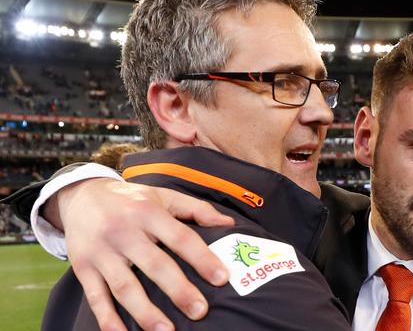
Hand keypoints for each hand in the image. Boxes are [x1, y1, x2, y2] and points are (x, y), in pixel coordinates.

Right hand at [46, 178, 234, 330]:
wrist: (82, 195)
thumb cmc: (133, 200)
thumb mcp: (164, 196)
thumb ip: (197, 209)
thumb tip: (229, 223)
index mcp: (148, 212)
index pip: (180, 237)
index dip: (202, 258)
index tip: (221, 278)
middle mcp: (123, 231)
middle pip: (154, 264)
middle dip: (178, 290)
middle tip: (200, 311)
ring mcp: (101, 252)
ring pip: (124, 286)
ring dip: (145, 312)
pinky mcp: (84, 268)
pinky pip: (96, 297)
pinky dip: (108, 319)